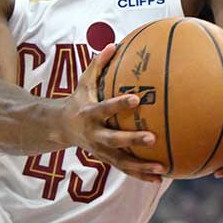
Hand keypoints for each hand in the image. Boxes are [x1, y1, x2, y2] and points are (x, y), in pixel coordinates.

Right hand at [59, 42, 167, 181]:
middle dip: (132, 140)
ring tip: (162, 168)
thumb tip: (114, 44)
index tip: (136, 98)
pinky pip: (125, 169)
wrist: (60, 127)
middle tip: (152, 138)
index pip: (105, 108)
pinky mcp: (106, 159)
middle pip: (114, 139)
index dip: (119, 104)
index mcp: (90, 114)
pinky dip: (141, 175)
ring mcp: (100, 150)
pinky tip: (160, 178)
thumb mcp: (83, 81)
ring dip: (141, 166)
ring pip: (121, 161)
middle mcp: (94, 134)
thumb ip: (98, 64)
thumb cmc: (78, 99)